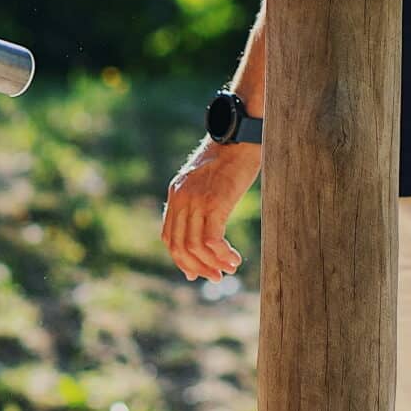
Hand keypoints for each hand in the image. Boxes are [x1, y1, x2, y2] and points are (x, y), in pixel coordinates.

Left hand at [163, 139, 257, 281]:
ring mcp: (196, 200)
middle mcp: (181, 199)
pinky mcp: (214, 202)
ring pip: (195, 246)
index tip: (197, 272)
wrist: (241, 133)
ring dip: (212, 264)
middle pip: (179, 246)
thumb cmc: (231, 156)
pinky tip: (234, 259)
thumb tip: (205, 230)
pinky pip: (212, 240)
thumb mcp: (206, 180)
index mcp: (176, 194)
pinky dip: (222, 255)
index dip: (181, 259)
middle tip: (215, 277)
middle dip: (197, 267)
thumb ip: (198, 202)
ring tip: (228, 270)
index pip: (169, 237)